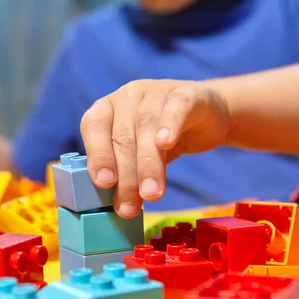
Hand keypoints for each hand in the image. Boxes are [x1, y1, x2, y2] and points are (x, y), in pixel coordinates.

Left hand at [80, 79, 232, 217]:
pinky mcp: (186, 94)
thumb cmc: (162, 141)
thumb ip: (126, 173)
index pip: (93, 126)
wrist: (206, 118)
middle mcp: (127, 96)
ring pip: (146, 126)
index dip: (97, 155)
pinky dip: (169, 125)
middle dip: (126, 176)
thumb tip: (120, 208)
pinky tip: (166, 144)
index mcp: (107, 109)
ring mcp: (156, 91)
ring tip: (151, 194)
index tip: (104, 184)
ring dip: (148, 164)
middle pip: (122, 136)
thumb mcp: (139, 156)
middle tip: (130, 206)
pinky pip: (175, 108)